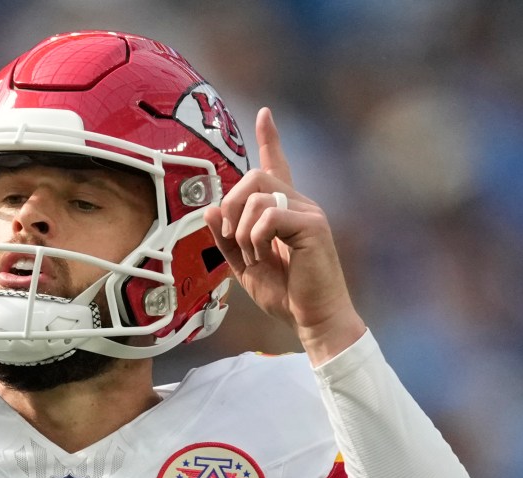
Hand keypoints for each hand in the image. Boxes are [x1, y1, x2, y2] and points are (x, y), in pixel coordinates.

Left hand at [206, 107, 365, 363]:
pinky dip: (256, 237)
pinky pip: (270, 215)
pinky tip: (263, 255)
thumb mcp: (244, 265)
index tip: (265, 113)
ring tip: (251, 253)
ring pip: (259, 194)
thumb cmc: (285, 294)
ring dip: (241, 227)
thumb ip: (225, 238)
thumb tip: (209, 207)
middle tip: (229, 237)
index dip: (270, 139)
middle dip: (231, 203)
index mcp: (284, 211)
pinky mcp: (313, 225)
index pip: (276, 165)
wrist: (313, 319)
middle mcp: (299, 203)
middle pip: (255, 175)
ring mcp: (308, 212)